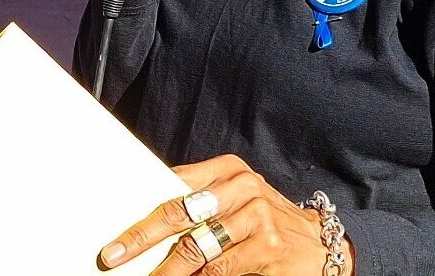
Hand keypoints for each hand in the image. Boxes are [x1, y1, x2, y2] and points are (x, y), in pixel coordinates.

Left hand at [101, 154, 351, 275]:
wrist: (321, 243)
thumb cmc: (263, 219)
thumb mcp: (233, 197)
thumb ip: (197, 198)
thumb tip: (145, 214)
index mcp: (228, 168)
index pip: (173, 183)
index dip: (141, 204)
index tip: (113, 224)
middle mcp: (243, 187)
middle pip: (178, 213)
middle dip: (141, 237)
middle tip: (114, 254)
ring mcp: (257, 217)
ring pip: (197, 247)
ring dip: (167, 268)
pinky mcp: (268, 247)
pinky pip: (220, 268)